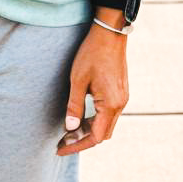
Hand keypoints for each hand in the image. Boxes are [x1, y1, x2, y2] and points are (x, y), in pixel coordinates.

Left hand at [55, 19, 128, 155]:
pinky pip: (108, 113)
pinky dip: (94, 119)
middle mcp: (120, 105)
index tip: (60, 148)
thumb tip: (69, 128)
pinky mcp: (120, 92)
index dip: (77, 145)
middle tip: (61, 141)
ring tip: (68, 131)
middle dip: (82, 140)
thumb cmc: (92, 54)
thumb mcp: (78, 79)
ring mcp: (122, 98)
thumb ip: (74, 105)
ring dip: (88, 129)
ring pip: (105, 124)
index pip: (95, 137)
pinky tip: (80, 117)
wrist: (110, 33)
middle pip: (102, 134)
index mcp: (111, 104)